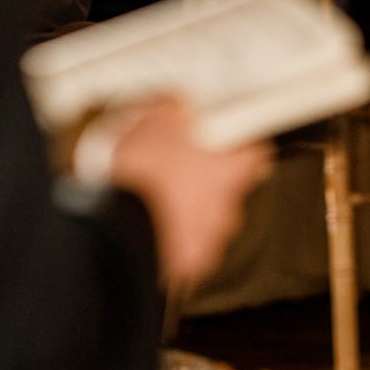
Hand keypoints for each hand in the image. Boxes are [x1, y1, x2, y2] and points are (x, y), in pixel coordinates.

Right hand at [85, 96, 271, 284]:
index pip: (256, 153)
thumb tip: (178, 104)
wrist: (112, 227)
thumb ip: (176, 108)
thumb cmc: (137, 176)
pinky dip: (173, 237)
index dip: (238, 145)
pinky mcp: (187, 265)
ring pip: (207, 218)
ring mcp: (208, 239)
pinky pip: (186, 247)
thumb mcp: (153, 120)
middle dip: (208, 178)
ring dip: (189, 209)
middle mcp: (227, 206)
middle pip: (229, 187)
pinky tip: (152, 225)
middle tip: (179, 168)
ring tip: (158, 200)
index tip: (225, 141)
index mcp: (230, 169)